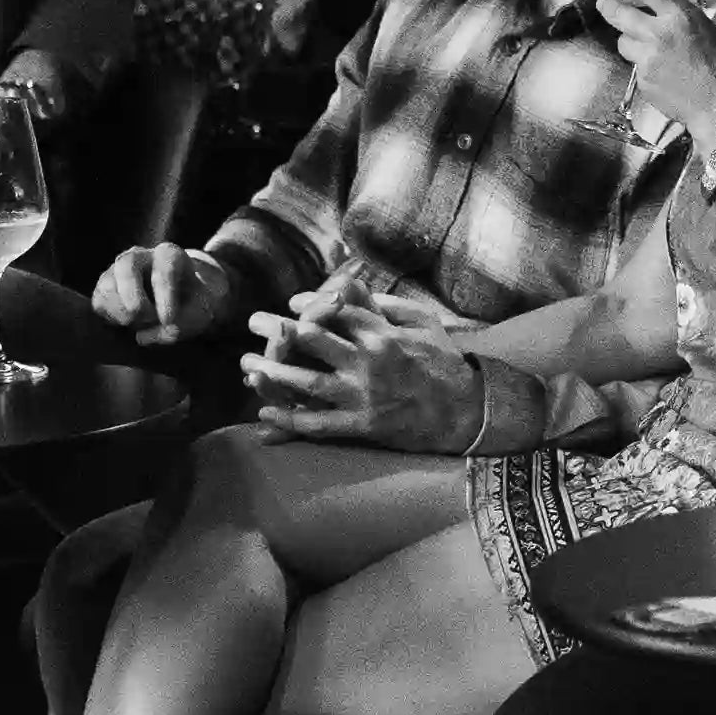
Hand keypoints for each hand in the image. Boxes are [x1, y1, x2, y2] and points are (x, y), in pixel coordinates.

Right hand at [92, 243, 232, 345]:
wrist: (178, 301)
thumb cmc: (191, 304)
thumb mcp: (200, 313)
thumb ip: (181, 323)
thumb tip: (143, 336)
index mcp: (169, 255)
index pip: (164, 270)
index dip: (165, 296)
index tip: (169, 320)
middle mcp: (138, 255)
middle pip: (126, 266)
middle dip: (134, 298)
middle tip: (146, 319)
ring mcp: (116, 269)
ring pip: (108, 288)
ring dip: (124, 313)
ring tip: (144, 322)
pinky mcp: (103, 288)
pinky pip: (99, 304)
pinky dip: (113, 319)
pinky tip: (130, 323)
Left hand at [239, 290, 483, 450]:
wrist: (467, 412)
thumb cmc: (445, 362)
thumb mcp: (423, 321)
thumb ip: (385, 303)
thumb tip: (350, 288)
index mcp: (382, 333)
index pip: (334, 311)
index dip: (307, 306)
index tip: (290, 305)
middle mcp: (368, 362)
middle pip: (310, 341)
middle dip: (276, 330)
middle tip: (253, 322)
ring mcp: (363, 396)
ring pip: (305, 382)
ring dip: (272, 373)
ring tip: (248, 367)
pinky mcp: (362, 426)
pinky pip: (317, 424)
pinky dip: (289, 419)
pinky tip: (265, 413)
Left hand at [595, 0, 715, 132]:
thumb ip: (715, 11)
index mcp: (680, 16)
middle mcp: (658, 34)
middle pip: (619, 14)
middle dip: (608, 7)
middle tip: (605, 4)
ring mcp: (647, 59)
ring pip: (623, 42)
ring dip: (629, 40)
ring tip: (645, 46)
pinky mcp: (642, 81)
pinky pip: (635, 66)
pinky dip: (643, 65)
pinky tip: (661, 72)